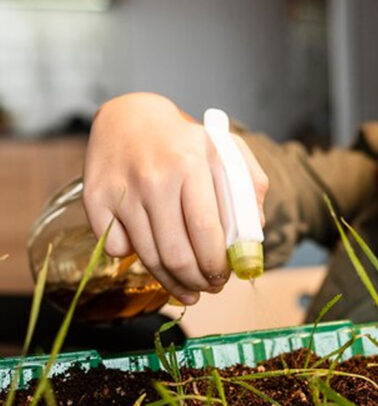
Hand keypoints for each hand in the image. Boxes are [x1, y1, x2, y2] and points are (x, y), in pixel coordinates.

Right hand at [83, 93, 268, 304]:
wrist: (130, 116)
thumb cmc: (185, 141)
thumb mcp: (227, 150)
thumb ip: (250, 187)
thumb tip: (254, 234)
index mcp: (190, 164)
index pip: (205, 231)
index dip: (216, 264)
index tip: (225, 277)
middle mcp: (153, 178)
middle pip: (176, 253)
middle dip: (197, 281)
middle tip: (210, 288)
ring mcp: (122, 191)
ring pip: (148, 257)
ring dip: (173, 283)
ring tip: (190, 290)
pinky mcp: (95, 200)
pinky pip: (117, 248)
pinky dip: (137, 260)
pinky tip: (155, 259)